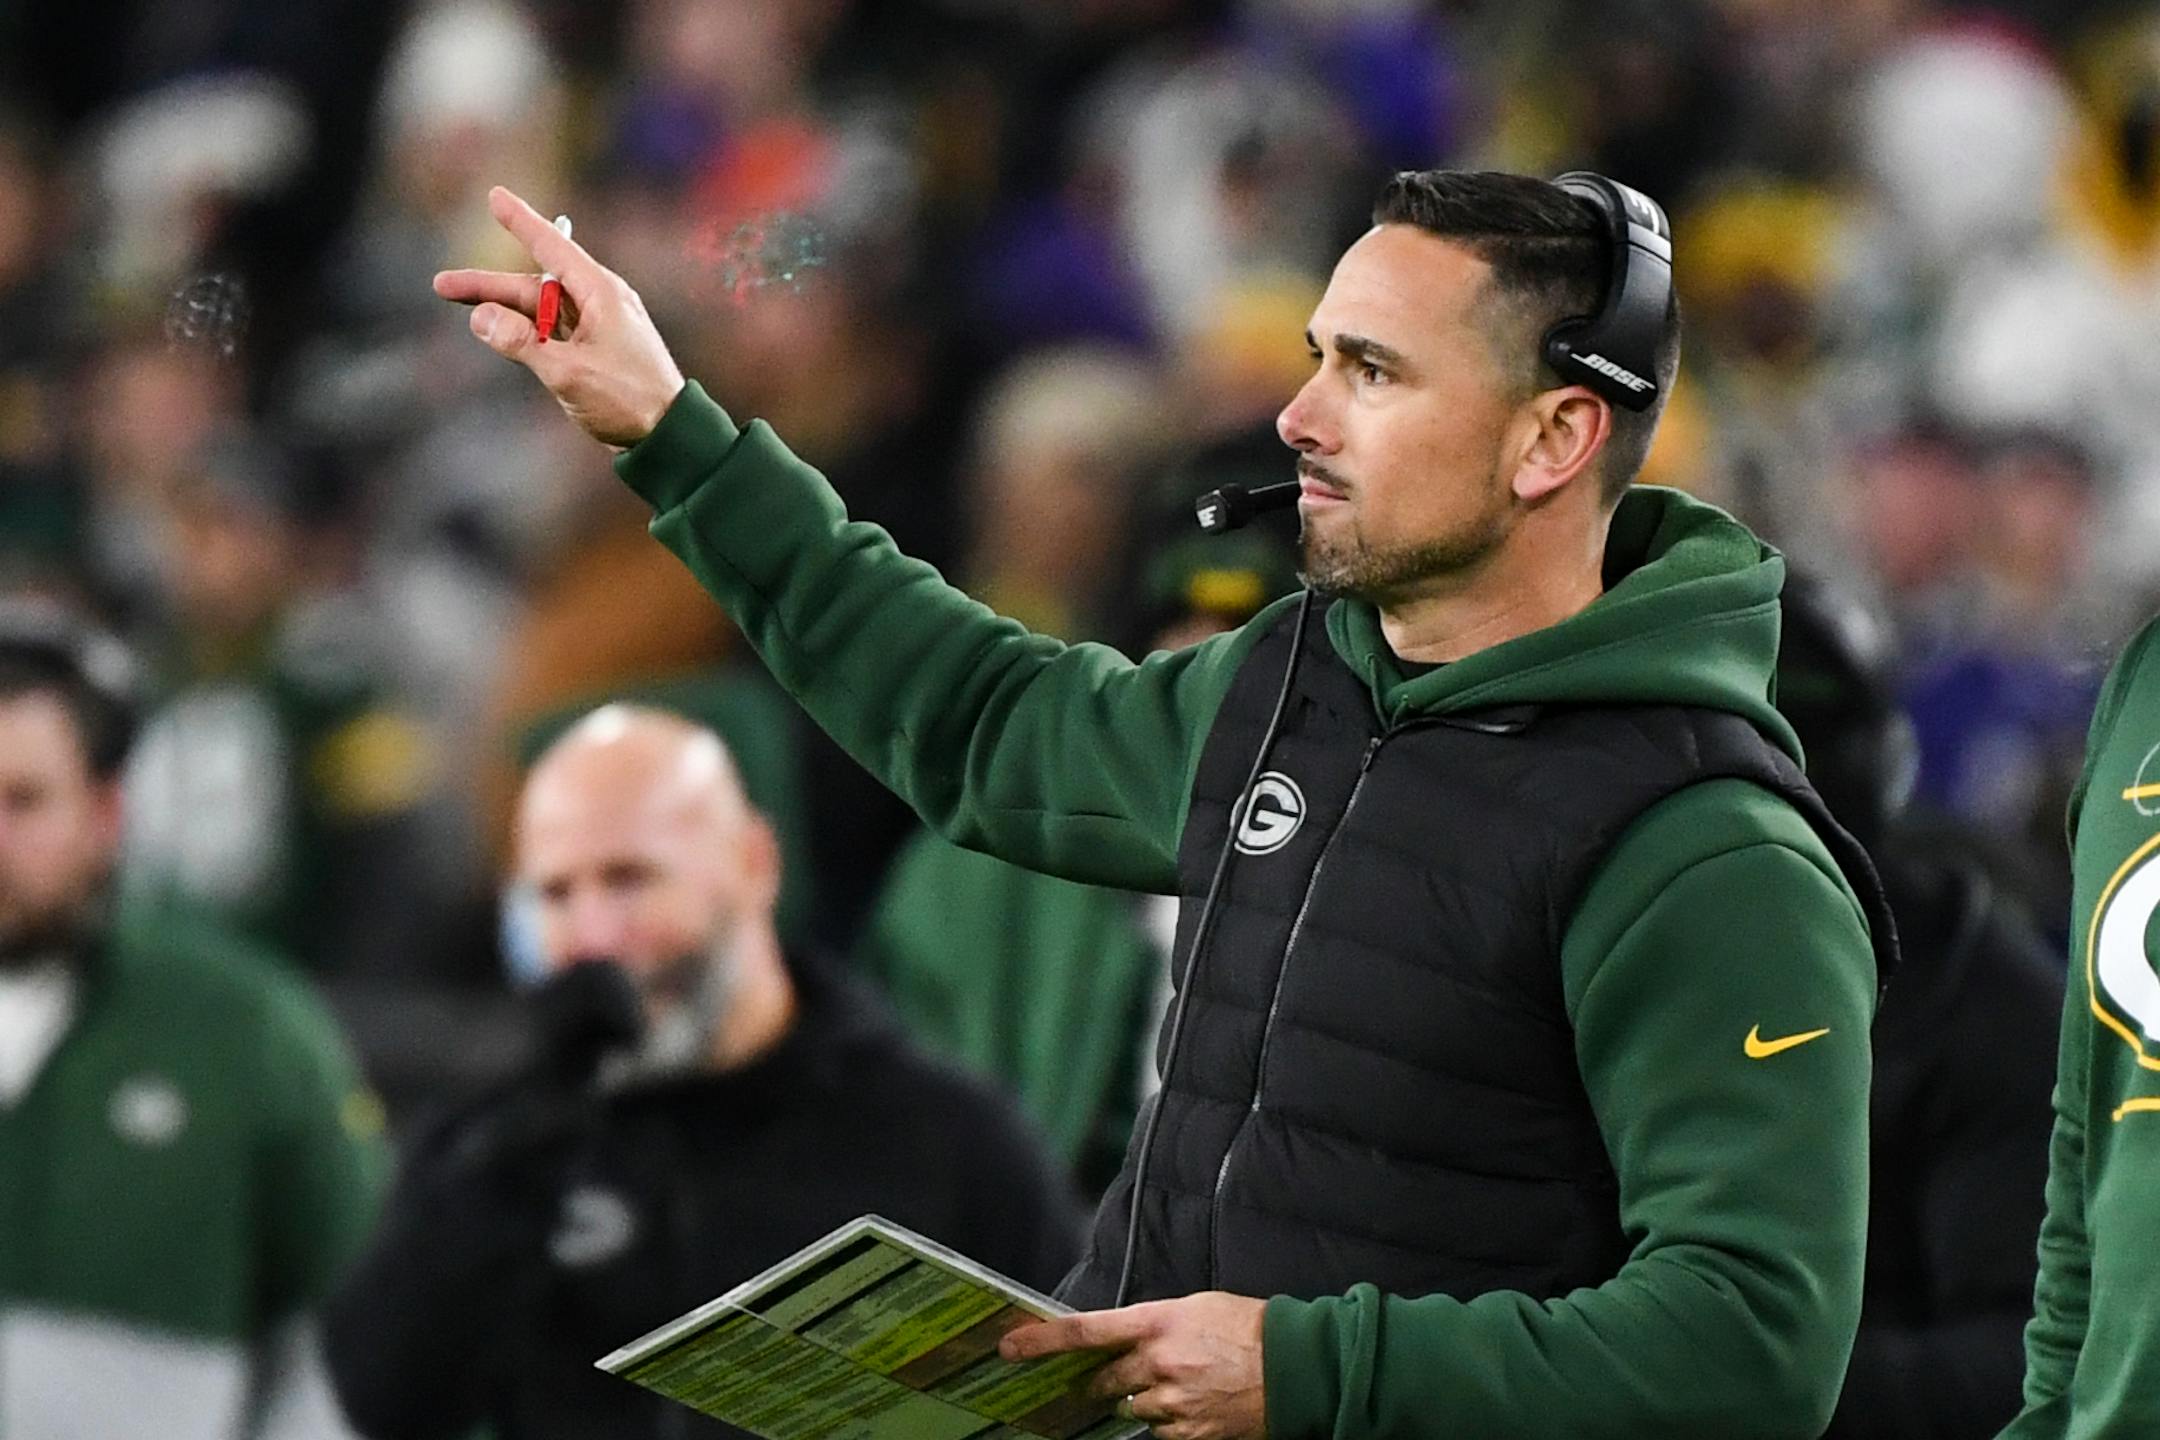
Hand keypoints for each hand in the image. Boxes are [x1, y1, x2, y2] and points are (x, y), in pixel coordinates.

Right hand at [434, 187, 686, 448]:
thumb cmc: (628, 400)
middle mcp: (599, 302)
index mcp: (600, 293)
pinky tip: (502, 334)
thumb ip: (522, 342)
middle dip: (489, 285)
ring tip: (465, 312)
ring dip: (503, 310)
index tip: (496, 196)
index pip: (552, 246)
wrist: (668, 435)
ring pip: (540, 310)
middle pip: (534, 285)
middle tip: (443, 285)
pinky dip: (525, 331)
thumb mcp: (568, 371)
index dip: (521, 222)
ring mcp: (597, 326)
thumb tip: (480, 316)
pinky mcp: (595, 350)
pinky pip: (552, 331)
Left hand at [1000, 1293, 1266, 1439]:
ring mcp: (1172, 1402)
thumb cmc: (1247, 1328)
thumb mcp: (1195, 1308)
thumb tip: (1125, 1340)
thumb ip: (1154, 1324)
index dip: (1042, 1340)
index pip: (1085, 1330)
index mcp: (1157, 1322)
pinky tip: (1191, 1406)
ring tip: (1174, 1388)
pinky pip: (1159, 1433)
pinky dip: (1167, 1423)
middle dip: (1100, 1384)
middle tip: (1105, 1381)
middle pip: (1103, 1381)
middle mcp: (1158, 1363)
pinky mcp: (1189, 1433)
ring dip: (1139, 1403)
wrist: (1293, 1366)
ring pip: (1131, 1410)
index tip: (1010, 1346)